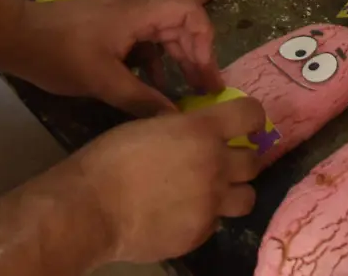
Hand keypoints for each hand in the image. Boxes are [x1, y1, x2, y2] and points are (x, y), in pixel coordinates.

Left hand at [2, 0, 222, 115]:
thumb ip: (141, 100)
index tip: (205, 73)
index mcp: (139, 14)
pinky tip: (151, 88)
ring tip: (187, 92)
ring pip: (162, 35)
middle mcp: (135, 10)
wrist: (15, 36)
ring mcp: (121, 18)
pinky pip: (142, 42)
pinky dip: (153, 63)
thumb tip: (175, 119)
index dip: (205, 39)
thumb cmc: (59, 54)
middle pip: (180, 24)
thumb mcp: (102, 82)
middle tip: (206, 91)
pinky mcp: (108, 28)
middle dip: (196, 56)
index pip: (190, 10)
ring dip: (177, 60)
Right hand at [63, 96, 265, 263]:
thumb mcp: (149, 126)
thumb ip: (180, 128)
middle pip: (254, 161)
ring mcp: (211, 203)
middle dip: (242, 159)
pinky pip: (216, 222)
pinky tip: (181, 214)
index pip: (251, 115)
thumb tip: (193, 129)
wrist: (92, 208)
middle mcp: (216, 165)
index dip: (251, 117)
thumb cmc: (110, 158)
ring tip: (212, 192)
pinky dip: (205, 217)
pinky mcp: (200, 233)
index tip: (244, 124)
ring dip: (234, 191)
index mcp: (202, 130)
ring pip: (247, 197)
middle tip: (223, 161)